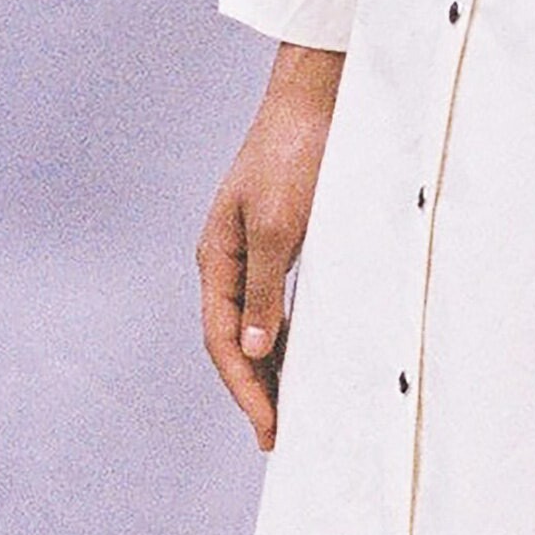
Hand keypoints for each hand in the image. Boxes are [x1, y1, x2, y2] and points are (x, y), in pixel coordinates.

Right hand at [198, 44, 343, 448]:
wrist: (317, 98)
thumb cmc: (296, 155)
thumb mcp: (280, 229)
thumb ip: (264, 292)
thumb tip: (252, 350)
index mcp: (217, 258)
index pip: (222, 341)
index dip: (245, 390)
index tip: (269, 430)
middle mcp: (228, 258)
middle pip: (232, 339)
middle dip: (253, 389)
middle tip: (276, 436)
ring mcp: (252, 249)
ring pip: (254, 323)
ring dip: (268, 366)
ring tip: (288, 409)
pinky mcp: (280, 238)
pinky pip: (275, 302)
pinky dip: (284, 335)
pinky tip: (300, 355)